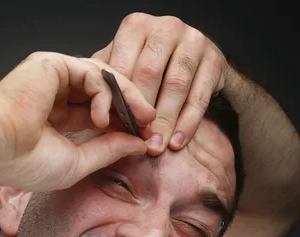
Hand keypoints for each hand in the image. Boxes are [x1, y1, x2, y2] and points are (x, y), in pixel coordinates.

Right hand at [0, 52, 155, 191]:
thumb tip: (138, 144)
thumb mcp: (79, 162)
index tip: (145, 137)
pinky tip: (101, 118)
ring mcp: (53, 78)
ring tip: (140, 118)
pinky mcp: (51, 65)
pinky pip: (90, 73)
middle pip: (106, 92)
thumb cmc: (25, 163)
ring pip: (102, 78)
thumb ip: (109, 150)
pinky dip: (103, 93)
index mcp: (58, 118)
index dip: (125, 123)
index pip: (101, 114)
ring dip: (126, 97)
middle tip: (151, 122)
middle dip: (132, 107)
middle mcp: (56, 94)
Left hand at [93, 13, 226, 154]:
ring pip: (176, 85)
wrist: (196, 60)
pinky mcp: (214, 60)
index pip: (123, 63)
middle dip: (140, 110)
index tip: (108, 124)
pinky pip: (199, 97)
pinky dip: (187, 124)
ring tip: (155, 147)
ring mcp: (193, 41)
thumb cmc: (151, 64)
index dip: (116, 96)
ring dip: (165, 121)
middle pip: (150, 73)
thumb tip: (85, 101)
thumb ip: (107, 78)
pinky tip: (176, 143)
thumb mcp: (124, 64)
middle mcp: (165, 28)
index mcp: (136, 27)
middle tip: (133, 139)